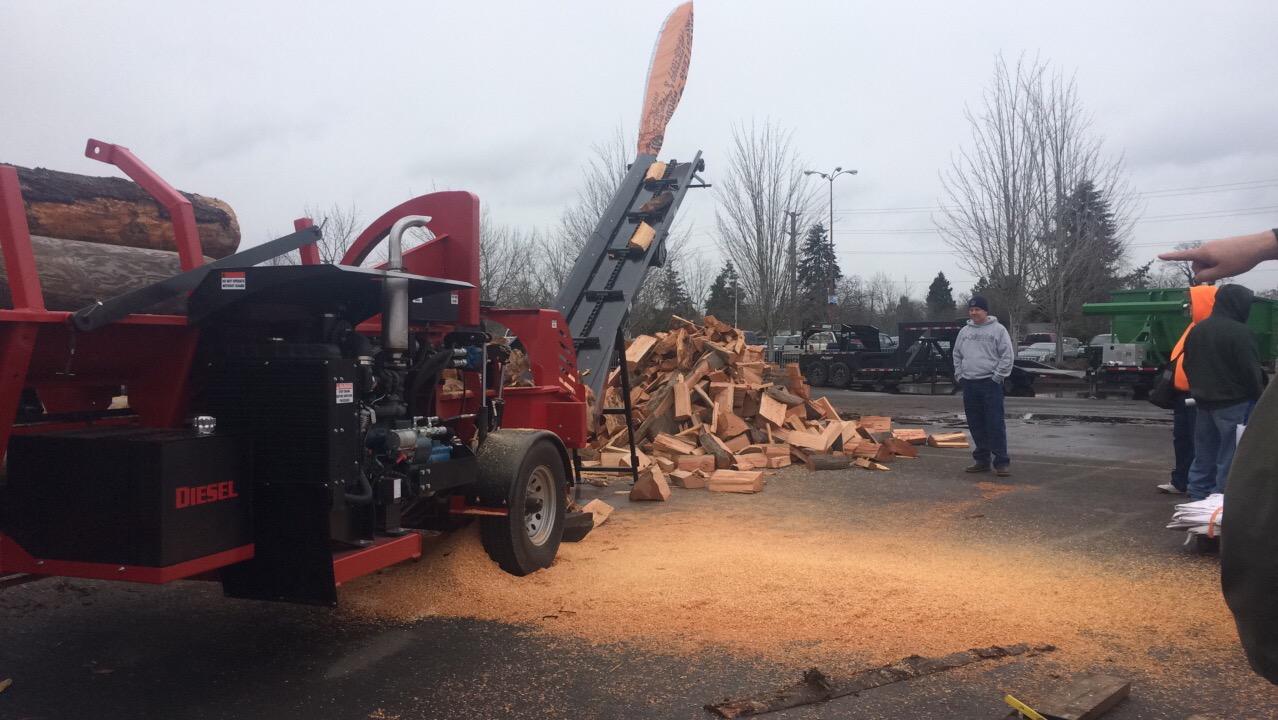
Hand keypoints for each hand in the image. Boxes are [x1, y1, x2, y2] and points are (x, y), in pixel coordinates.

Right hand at [1158, 231, 1277, 281]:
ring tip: (1227, 268)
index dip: (1170, 257)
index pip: (1183, 255)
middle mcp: (1206, 247)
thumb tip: (1198, 277)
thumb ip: (1206, 276)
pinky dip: (1217, 263)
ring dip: (1212, 268)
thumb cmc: (1239, 259)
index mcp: (1204, 253)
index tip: (1159, 255)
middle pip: (1197, 263)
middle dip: (1204, 271)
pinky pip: (1213, 257)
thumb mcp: (1221, 272)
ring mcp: (1214, 246)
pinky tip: (1230, 264)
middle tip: (1219, 274)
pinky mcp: (1221, 246)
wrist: (1258, 246)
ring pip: (1206, 261)